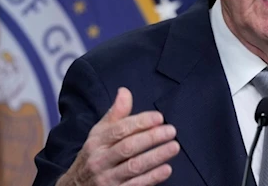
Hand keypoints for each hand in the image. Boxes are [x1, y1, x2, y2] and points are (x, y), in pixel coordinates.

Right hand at [57, 87, 179, 185]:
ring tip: (174, 147)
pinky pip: (136, 185)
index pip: (119, 129)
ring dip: (156, 156)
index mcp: (96, 141)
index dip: (140, 122)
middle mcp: (99, 159)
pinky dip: (152, 177)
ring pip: (134, 166)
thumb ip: (115, 114)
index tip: (159, 117)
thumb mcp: (99, 134)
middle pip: (128, 147)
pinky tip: (167, 169)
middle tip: (171, 131)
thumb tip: (125, 91)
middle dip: (151, 138)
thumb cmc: (94, 155)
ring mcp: (106, 178)